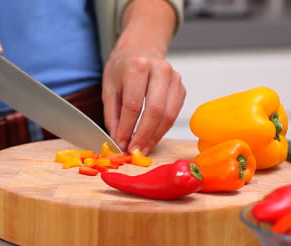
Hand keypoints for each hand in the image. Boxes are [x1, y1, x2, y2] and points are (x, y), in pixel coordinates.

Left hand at [102, 0, 184, 154]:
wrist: (141, 48)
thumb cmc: (123, 68)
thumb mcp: (109, 87)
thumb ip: (113, 115)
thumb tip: (118, 140)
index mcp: (137, 66)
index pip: (133, 105)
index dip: (127, 128)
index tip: (121, 145)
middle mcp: (160, 70)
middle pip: (155, 111)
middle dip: (144, 135)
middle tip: (135, 151)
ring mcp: (174, 78)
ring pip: (168, 115)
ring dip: (155, 136)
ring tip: (143, 148)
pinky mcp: (181, 88)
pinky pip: (174, 114)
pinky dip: (162, 129)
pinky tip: (151, 137)